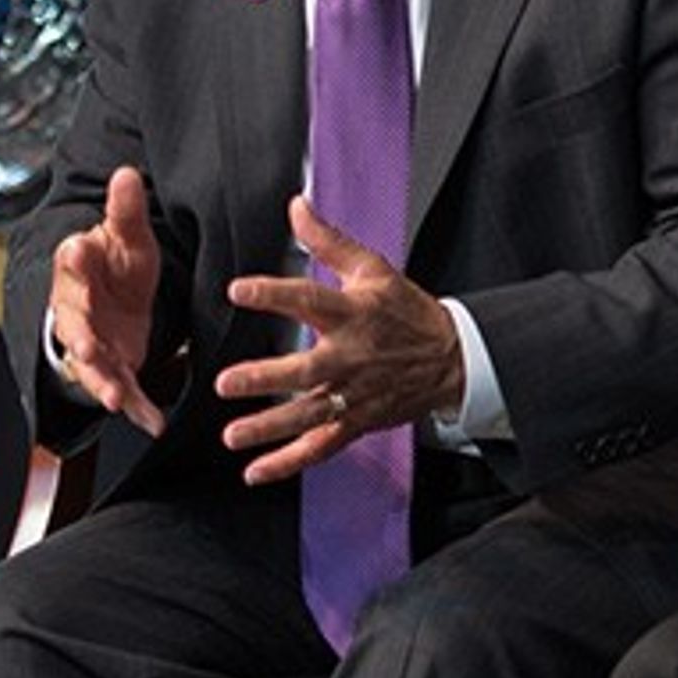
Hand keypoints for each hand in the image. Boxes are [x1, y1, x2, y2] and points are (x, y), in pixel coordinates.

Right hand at [45, 167, 170, 431]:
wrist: (110, 295)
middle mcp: (77, 309)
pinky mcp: (111, 367)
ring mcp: (91, 342)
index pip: (72, 260)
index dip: (75, 258)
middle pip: (74, 323)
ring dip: (102, 383)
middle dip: (78, 336)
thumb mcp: (128, 236)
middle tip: (84, 345)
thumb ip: (127, 211)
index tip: (79, 250)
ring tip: (114, 399)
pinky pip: (122, 389)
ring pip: (91, 365)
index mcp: (78, 268)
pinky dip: (137, 408)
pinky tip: (155, 422)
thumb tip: (128, 173)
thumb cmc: (116, 262)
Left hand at [215, 196, 465, 485]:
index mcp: (353, 315)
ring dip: (268, 428)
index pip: (310, 300)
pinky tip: (256, 471)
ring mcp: (354, 395)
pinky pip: (321, 447)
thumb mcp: (373, 269)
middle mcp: (351, 358)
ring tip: (232, 435)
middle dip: (265, 379)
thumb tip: (296, 207)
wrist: (452, 358)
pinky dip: (289, 462)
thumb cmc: (407, 312)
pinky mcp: (357, 422)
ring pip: (308, 416)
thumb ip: (329, 241)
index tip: (238, 290)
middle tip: (225, 383)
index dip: (274, 294)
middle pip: (305, 371)